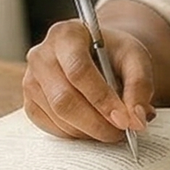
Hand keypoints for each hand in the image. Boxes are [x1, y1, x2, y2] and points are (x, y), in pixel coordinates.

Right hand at [22, 19, 154, 143]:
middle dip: (96, 123)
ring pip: (58, 116)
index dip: (102, 99)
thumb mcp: (135, 58)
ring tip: (112, 128)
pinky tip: (92, 127)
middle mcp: (41, 55)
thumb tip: (137, 119)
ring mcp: (31, 79)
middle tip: (122, 133)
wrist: (97, 54)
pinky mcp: (29, 102)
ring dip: (89, 131)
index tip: (125, 120)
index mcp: (66, 34)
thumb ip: (140, 85)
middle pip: (64, 98)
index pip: (78, 71)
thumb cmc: (114, 53)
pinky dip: (76, 134)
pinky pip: (51, 127)